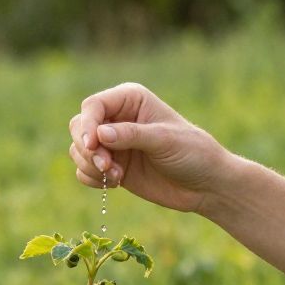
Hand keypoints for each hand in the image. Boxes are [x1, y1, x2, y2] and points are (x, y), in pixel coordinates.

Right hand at [69, 83, 227, 214]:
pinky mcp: (112, 166)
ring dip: (91, 165)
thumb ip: (132, 135)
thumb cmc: (193, 153)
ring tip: (117, 176)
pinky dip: (92, 178)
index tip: (94, 146)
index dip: (87, 125)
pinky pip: (84, 170)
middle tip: (107, 166)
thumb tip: (99, 134)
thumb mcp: (165, 140)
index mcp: (130, 100)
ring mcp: (113, 144)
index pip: (93, 106)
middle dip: (87, 148)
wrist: (206, 184)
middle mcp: (117, 118)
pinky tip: (115, 183)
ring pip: (78, 150)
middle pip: (79, 127)